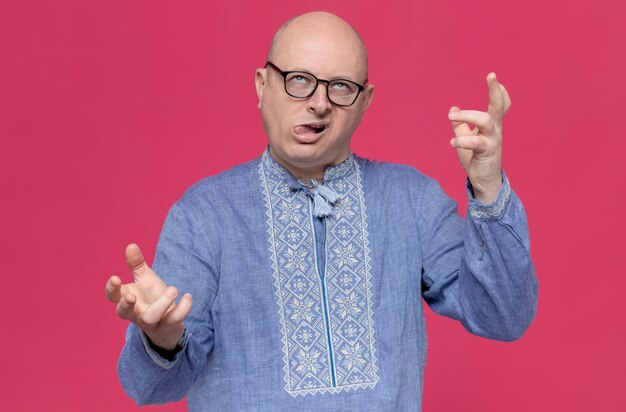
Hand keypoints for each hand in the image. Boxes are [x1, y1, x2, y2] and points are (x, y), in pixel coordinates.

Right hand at [105, 244, 191, 349]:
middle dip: (125, 305)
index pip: (113, 297)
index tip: (115, 278)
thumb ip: (137, 264)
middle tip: (132, 295)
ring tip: (173, 288)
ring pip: (149, 318)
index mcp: (127, 298)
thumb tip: (131, 245)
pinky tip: (188, 296)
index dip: (111, 289)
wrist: (168, 323)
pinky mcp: (167, 326)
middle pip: (123, 313)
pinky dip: (182, 308)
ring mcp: (151, 322)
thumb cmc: (151, 297)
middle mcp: (135, 313)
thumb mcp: (145, 279)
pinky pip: (173, 320)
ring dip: (161, 303)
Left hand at [448, 72, 510, 203]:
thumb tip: (453, 109)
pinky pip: (476, 143)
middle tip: (491, 75)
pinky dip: (462, 141)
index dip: (499, 90)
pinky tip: (452, 142)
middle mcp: (495, 130)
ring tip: (451, 117)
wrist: (485, 182)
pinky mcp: (486, 153)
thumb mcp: (467, 138)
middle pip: (500, 106)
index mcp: (492, 125)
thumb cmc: (477, 158)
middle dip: (496, 90)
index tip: (493, 76)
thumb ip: (461, 125)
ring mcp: (492, 141)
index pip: (501, 104)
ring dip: (468, 115)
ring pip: (486, 121)